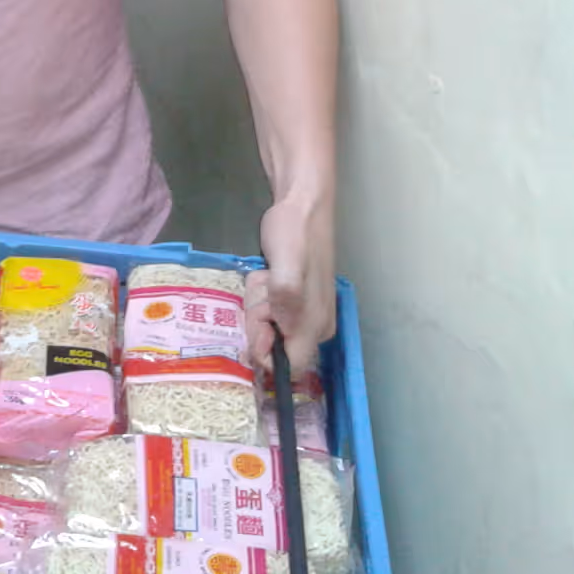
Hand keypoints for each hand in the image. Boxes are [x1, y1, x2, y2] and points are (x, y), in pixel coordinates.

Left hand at [247, 191, 336, 371]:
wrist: (301, 206)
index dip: (265, 351)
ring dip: (258, 302)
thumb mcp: (286, 266)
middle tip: (263, 286)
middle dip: (258, 318)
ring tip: (266, 275)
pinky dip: (260, 294)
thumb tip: (282, 335)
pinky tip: (266, 273)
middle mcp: (314, 326)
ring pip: (268, 326)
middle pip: (274, 346)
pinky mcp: (292, 299)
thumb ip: (286, 301)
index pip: (289, 366)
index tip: (256, 319)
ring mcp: (303, 312)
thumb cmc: (295, 234)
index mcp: (316, 324)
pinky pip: (267, 310)